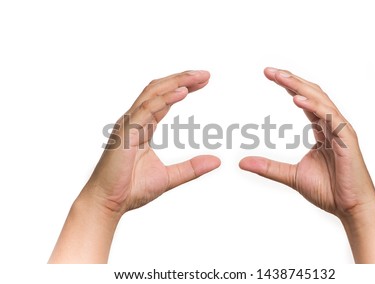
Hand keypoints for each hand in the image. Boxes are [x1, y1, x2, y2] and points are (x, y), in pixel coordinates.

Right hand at [84, 70, 219, 215]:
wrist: (108, 204)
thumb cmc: (132, 190)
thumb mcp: (170, 177)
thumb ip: (192, 168)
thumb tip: (217, 161)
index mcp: (143, 127)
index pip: (164, 99)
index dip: (183, 87)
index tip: (203, 81)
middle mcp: (134, 121)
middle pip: (158, 90)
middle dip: (182, 79)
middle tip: (205, 74)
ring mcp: (128, 125)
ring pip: (152, 94)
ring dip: (176, 83)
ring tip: (197, 77)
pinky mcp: (125, 134)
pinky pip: (146, 110)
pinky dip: (164, 99)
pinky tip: (182, 92)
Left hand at [240, 67, 374, 262]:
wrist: (350, 210)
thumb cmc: (328, 191)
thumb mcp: (291, 176)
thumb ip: (268, 166)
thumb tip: (242, 162)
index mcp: (322, 130)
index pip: (304, 101)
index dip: (288, 86)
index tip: (269, 75)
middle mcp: (332, 125)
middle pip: (312, 94)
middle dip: (291, 80)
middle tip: (269, 70)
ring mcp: (341, 130)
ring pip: (321, 100)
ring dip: (300, 87)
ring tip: (280, 77)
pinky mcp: (348, 140)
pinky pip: (330, 118)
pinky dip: (314, 106)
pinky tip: (297, 100)